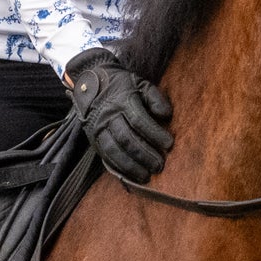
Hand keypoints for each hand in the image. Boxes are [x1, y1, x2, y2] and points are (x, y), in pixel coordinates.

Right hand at [65, 48, 173, 182]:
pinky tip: (131, 176)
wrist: (91, 85)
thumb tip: (166, 115)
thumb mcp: (141, 84)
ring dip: (131, 165)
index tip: (169, 145)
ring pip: (114, 150)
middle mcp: (109, 116)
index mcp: (123, 100)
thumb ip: (156, 98)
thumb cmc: (123, 86)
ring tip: (147, 176)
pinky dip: (118, 168)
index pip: (139, 120)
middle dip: (144, 154)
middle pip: (126, 138)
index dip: (155, 133)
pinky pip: (105, 157)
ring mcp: (99, 129)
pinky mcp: (94, 140)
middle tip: (160, 165)